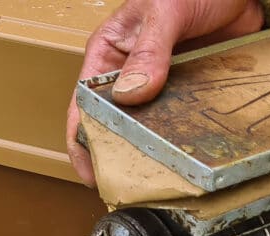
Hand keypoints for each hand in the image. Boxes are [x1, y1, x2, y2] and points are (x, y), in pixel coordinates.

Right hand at [67, 0, 265, 185]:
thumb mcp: (165, 11)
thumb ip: (148, 51)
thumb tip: (131, 94)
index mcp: (108, 55)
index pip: (84, 104)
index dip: (83, 141)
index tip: (92, 171)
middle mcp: (128, 75)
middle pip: (114, 124)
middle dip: (116, 153)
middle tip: (124, 184)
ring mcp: (159, 86)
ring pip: (147, 128)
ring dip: (151, 151)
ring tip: (154, 180)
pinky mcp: (187, 92)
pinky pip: (180, 121)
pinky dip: (182, 140)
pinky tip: (185, 158)